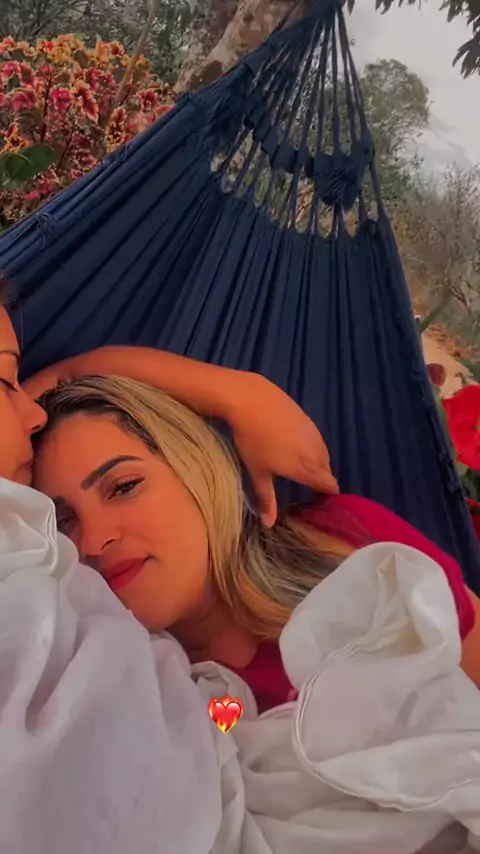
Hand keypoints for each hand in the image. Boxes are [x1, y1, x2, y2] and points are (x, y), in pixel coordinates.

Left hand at [227, 374, 338, 526]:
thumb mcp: (258, 472)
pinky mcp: (308, 418)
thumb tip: (269, 524)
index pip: (330, 485)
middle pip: (327, 470)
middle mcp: (316, 452)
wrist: (252, 400)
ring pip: (323, 453)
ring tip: (299, 465)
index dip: (327, 495)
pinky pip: (316, 439)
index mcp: (307, 468)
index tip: (318, 500)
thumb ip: (266, 499)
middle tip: (306, 485)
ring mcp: (314, 433)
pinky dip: (310, 446)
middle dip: (321, 479)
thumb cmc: (253, 440)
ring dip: (317, 462)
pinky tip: (294, 444)